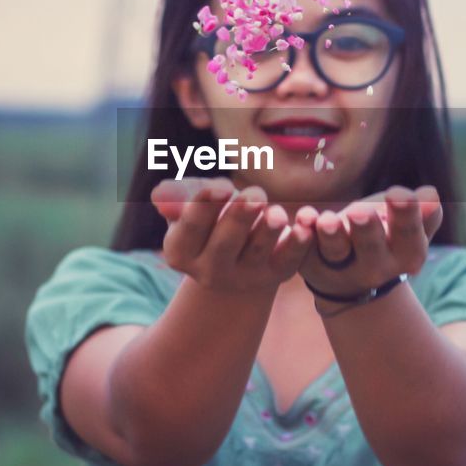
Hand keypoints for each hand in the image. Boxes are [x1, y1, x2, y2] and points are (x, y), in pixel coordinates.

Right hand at [150, 178, 316, 297]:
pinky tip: (304, 227)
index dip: (204, 209)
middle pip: (224, 244)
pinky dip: (297, 246)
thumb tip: (161, 196)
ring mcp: (244, 277)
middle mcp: (209, 271)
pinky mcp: (275, 275)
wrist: (235, 249)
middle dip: (240, 218)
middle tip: (255, 195)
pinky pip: (288, 262)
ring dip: (268, 232)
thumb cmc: (207, 214)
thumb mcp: (187, 202)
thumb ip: (175, 196)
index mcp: (181, 252)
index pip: (190, 230)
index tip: (220, 189)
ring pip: (257, 252)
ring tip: (277, 213)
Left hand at [298, 185, 442, 296]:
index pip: (410, 237)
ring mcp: (340, 268)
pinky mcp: (311, 263)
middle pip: (372, 249)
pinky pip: (304, 249)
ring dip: (331, 235)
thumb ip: (423, 213)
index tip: (399, 194)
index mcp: (406, 255)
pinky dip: (301, 234)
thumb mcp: (409, 227)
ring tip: (327, 220)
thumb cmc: (386, 238)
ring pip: (335, 252)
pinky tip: (303, 217)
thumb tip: (429, 196)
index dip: (406, 217)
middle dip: (367, 230)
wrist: (350, 277)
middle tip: (359, 212)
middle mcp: (375, 267)